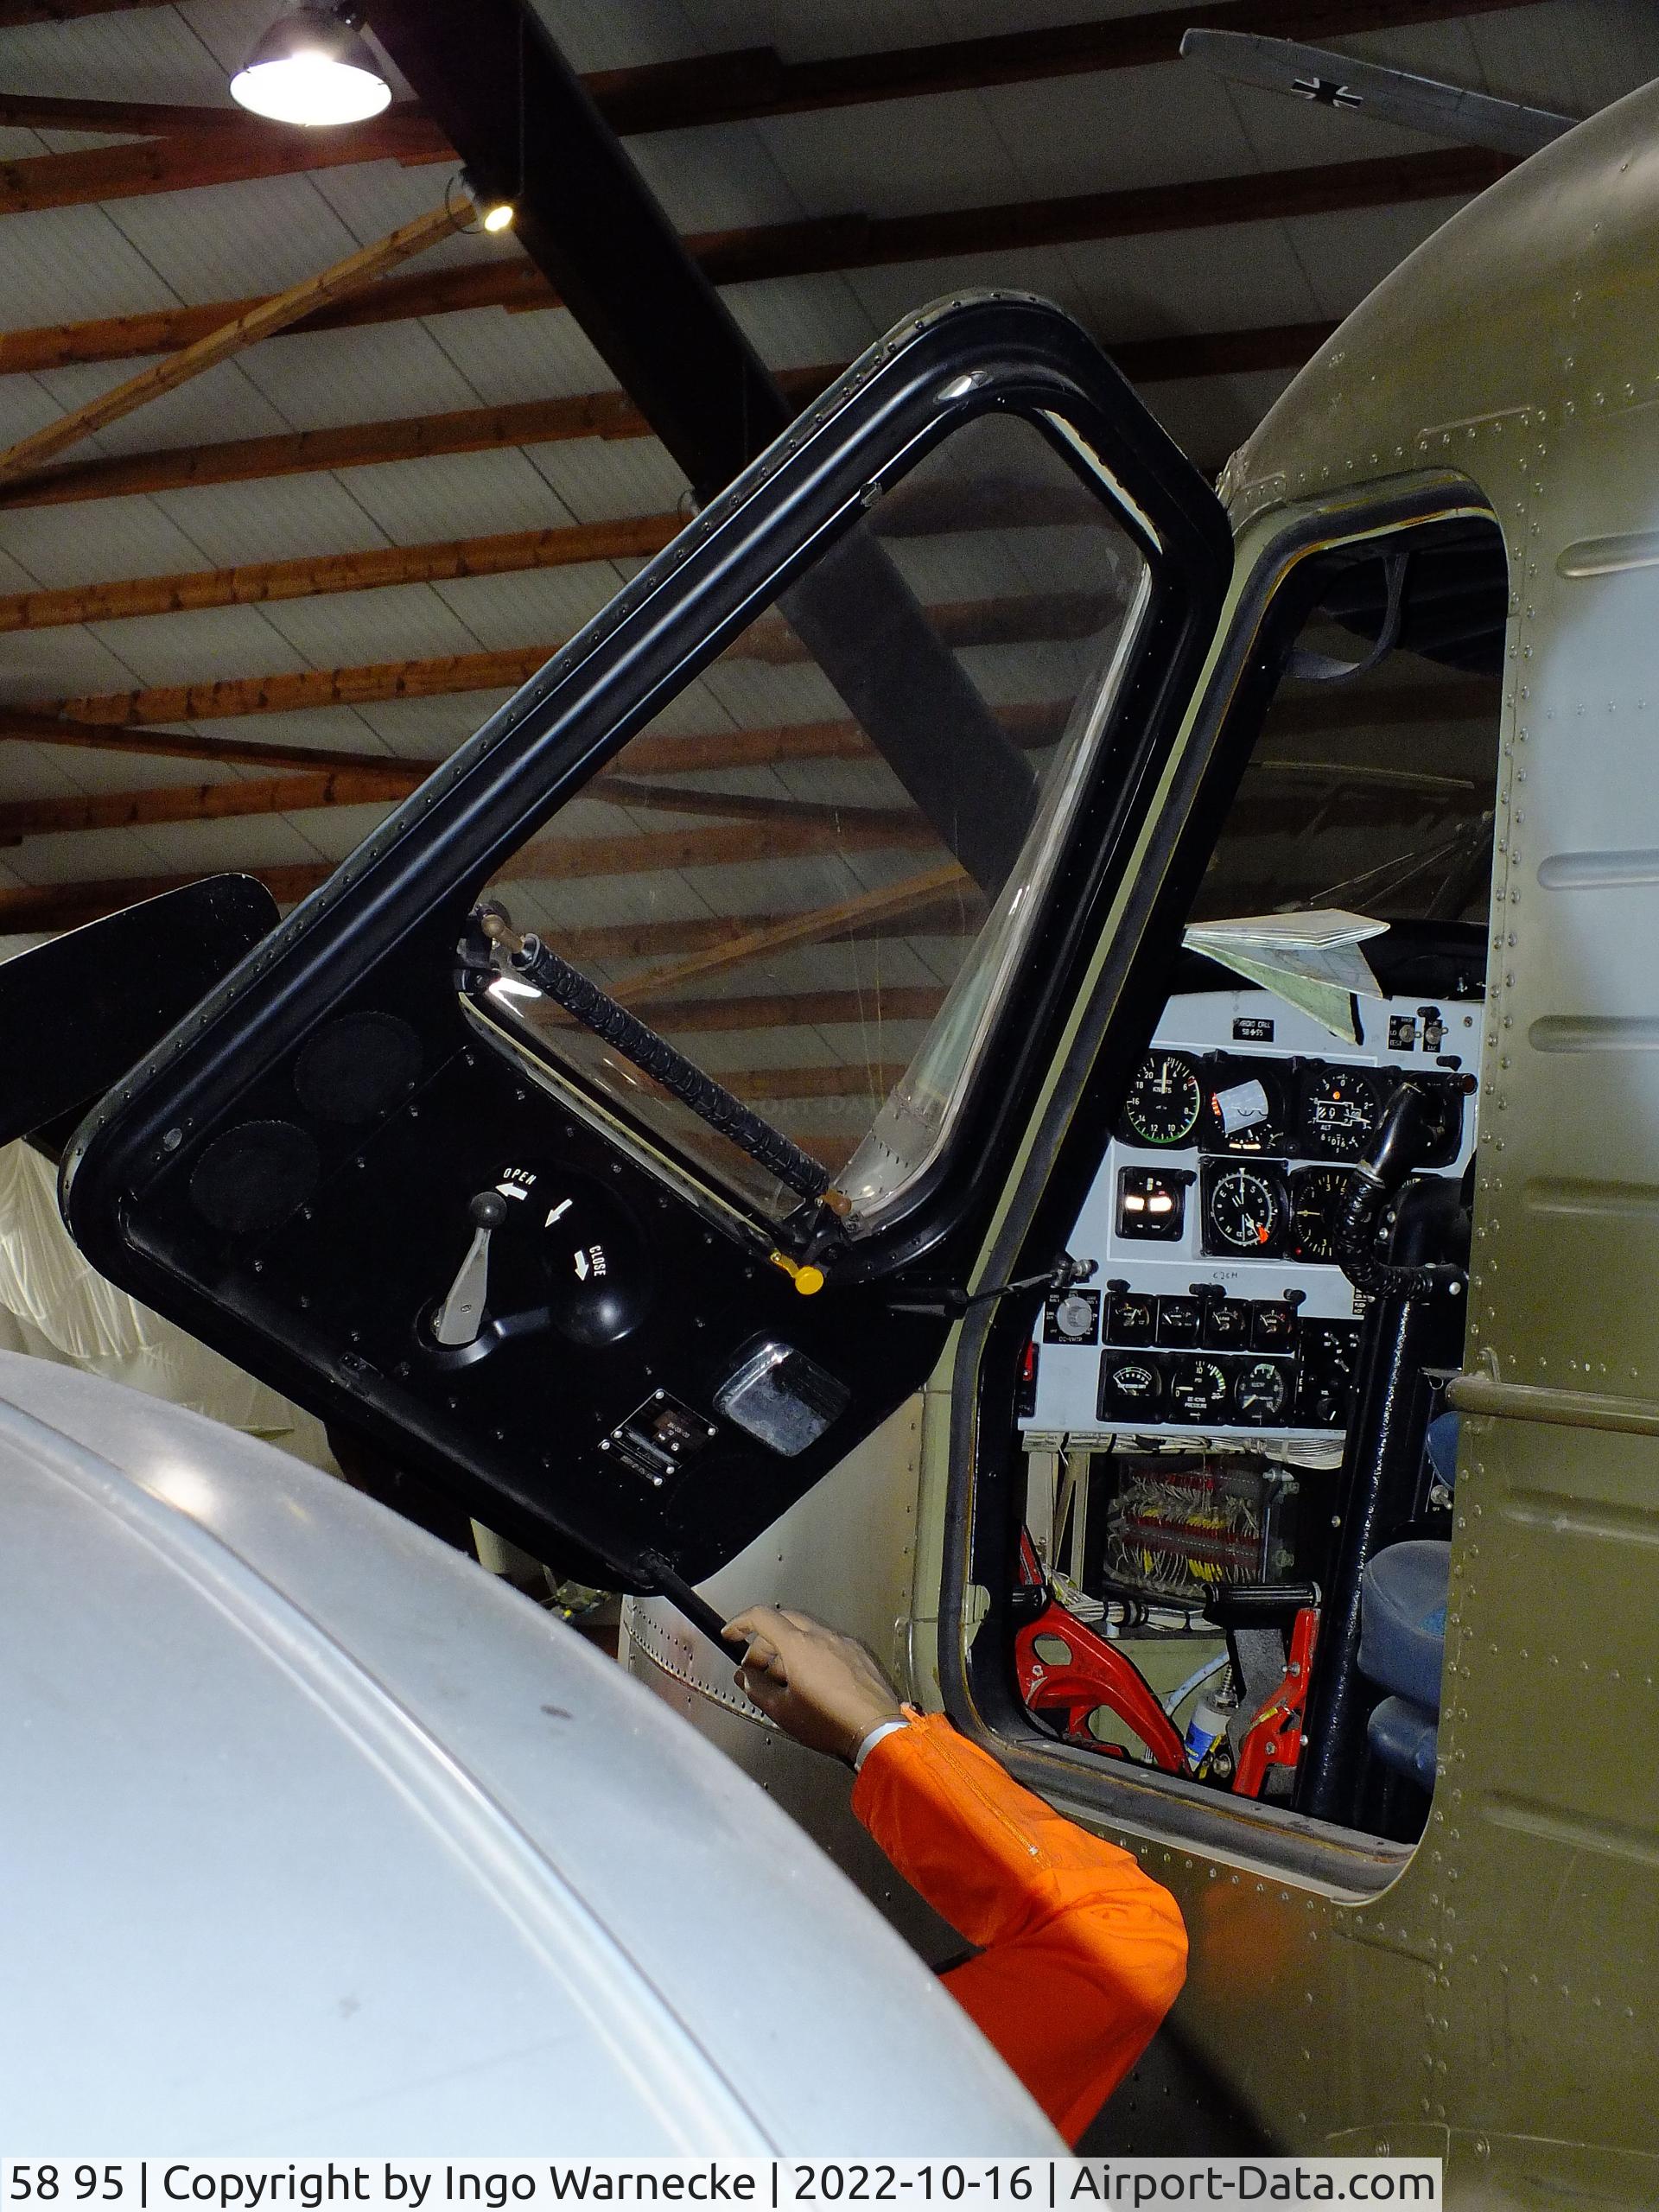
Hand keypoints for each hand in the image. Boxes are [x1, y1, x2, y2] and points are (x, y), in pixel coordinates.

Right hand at [722, 1605, 904, 1764]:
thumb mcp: (783, 1711)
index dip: (740, 1622)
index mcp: (798, 1645)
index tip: (732, 1633)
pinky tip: (813, 1680)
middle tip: (757, 1666)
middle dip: (764, 1641)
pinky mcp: (858, 1653)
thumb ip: (758, 1689)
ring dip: (789, 1649)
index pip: (761, 1617)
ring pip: (807, 1633)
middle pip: (784, 1621)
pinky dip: (813, 1653)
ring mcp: (842, 1642)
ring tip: (785, 1680)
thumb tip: (746, 1678)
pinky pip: (828, 1643)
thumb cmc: (831, 1723)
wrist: (875, 1730)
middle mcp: (821, 1636)